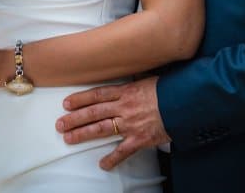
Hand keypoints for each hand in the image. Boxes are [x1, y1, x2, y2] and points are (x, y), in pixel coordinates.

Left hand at [55, 77, 169, 170]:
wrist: (184, 103)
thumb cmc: (169, 90)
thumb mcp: (148, 80)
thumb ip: (133, 84)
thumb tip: (124, 83)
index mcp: (126, 91)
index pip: (97, 94)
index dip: (80, 99)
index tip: (66, 103)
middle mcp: (124, 107)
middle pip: (93, 112)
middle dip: (74, 118)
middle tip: (60, 124)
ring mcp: (130, 124)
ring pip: (101, 129)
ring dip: (83, 134)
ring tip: (69, 138)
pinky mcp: (140, 139)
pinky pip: (123, 151)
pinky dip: (112, 159)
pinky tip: (102, 164)